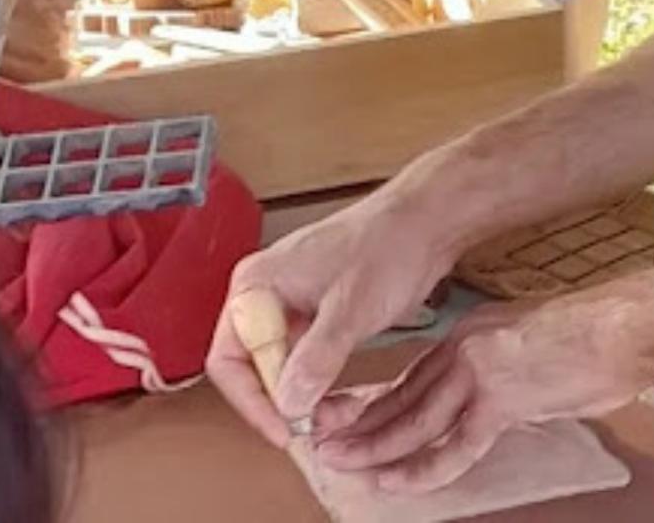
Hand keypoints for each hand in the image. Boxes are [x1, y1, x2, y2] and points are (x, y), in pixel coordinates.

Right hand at [206, 196, 458, 446]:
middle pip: (250, 368)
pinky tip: (341, 400)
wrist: (424, 223)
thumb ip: (317, 356)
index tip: (283, 429)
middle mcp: (264, 294)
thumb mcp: (352, 307)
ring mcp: (289, 305)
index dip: (252, 401)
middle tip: (315, 428)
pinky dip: (318, 384)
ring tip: (337, 415)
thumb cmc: (389, 244)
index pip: (229, 359)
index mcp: (256, 284)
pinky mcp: (315, 314)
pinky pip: (302, 361)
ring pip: (279, 369)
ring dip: (303, 398)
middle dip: (282, 403)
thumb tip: (288, 402)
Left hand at [310, 294, 649, 493]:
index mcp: (466, 337)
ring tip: (341, 463)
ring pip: (413, 419)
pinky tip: (396, 480)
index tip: (339, 417)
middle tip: (322, 443)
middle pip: (399, 395)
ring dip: (373, 445)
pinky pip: (454, 445)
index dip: (370, 402)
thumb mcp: (524, 346)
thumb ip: (497, 373)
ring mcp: (479, 374)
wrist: (620, 327)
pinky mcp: (501, 399)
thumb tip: (489, 401)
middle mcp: (463, 350)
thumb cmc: (586, 339)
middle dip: (357, 425)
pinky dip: (422, 466)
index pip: (407, 376)